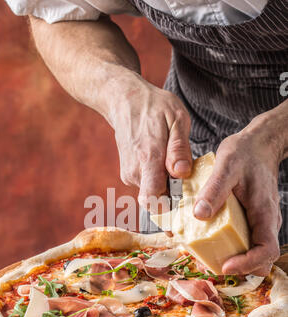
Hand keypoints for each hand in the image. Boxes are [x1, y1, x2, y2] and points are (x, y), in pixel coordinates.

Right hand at [109, 73, 191, 211]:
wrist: (124, 101)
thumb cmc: (154, 107)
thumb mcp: (176, 119)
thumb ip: (179, 148)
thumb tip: (181, 173)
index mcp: (148, 159)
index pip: (153, 199)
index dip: (168, 212)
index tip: (183, 215)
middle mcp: (135, 172)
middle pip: (157, 201)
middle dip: (174, 202)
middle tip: (190, 195)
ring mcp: (130, 174)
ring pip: (153, 193)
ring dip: (168, 190)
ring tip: (180, 175)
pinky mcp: (128, 174)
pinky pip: (147, 186)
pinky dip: (159, 183)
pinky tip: (167, 169)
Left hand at [193, 111, 285, 275]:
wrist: (257, 145)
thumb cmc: (245, 154)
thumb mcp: (226, 166)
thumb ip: (214, 190)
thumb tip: (199, 215)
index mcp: (264, 213)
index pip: (266, 250)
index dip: (248, 264)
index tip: (226, 266)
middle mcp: (266, 223)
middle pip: (260, 259)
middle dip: (238, 268)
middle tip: (211, 264)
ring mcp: (260, 223)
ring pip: (252, 252)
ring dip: (234, 259)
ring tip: (208, 255)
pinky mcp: (251, 220)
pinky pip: (244, 241)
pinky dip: (231, 247)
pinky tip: (210, 241)